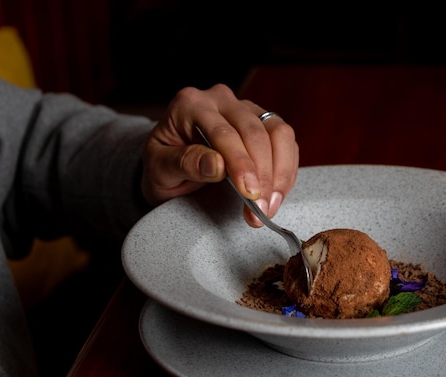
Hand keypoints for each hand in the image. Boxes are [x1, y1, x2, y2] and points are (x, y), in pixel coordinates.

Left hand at [141, 84, 298, 226]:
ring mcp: (245, 109)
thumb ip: (184, 163)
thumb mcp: (159, 169)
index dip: (240, 162)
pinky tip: (276, 195)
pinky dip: (286, 171)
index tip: (249, 192)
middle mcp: (221, 100)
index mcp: (191, 104)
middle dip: (262, 173)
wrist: (170, 167)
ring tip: (269, 205)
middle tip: (260, 208)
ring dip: (280, 173)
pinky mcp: (263, 123)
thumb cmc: (162, 166)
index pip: (223, 131)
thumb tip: (216, 165)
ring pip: (278, 132)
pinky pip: (286, 142)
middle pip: (255, 131)